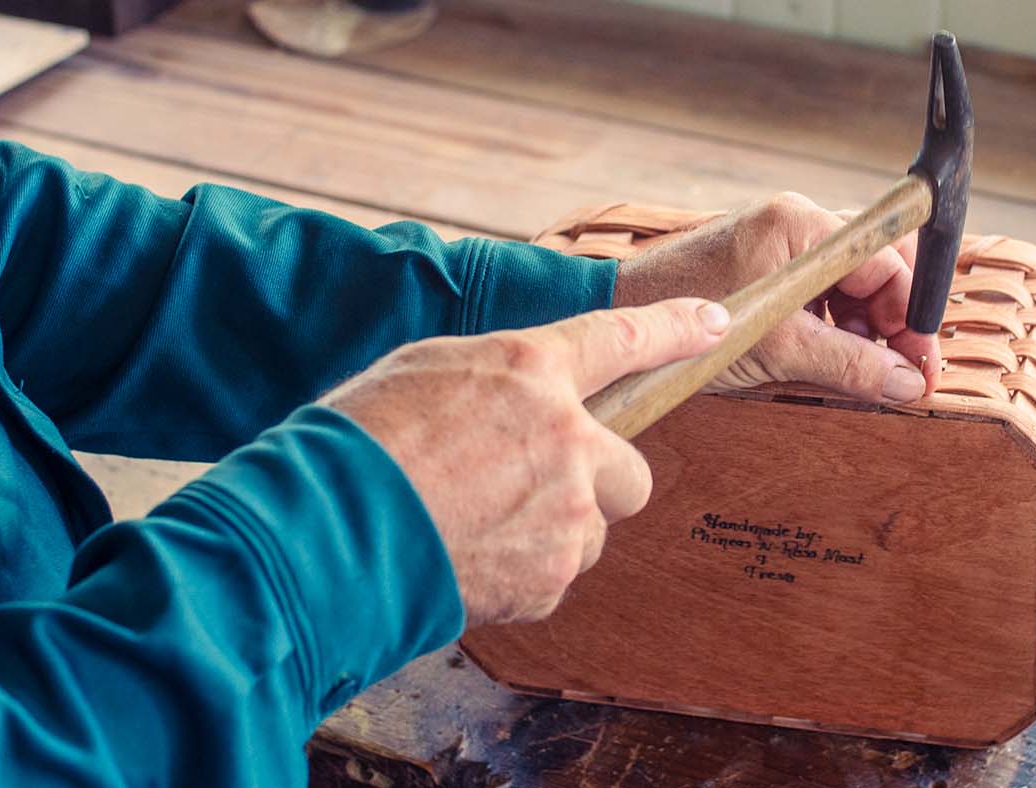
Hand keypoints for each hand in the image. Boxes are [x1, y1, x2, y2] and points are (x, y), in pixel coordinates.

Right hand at [320, 298, 729, 625]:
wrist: (321, 533)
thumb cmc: (355, 443)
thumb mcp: (423, 373)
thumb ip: (497, 383)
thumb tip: (526, 401)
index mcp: (530, 369)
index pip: (622, 338)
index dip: (673, 329)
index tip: (715, 323)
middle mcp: (566, 438)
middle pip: (631, 472)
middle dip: (596, 484)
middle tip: (533, 489)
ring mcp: (565, 512)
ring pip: (590, 529)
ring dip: (552, 532)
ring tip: (473, 526)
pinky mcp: (549, 577)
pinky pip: (555, 575)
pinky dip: (521, 573)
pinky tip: (466, 557)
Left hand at [611, 192, 941, 399]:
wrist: (615, 318)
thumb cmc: (681, 322)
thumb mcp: (778, 350)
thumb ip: (848, 365)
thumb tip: (906, 383)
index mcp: (801, 224)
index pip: (888, 264)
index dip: (913, 319)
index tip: (921, 366)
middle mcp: (796, 222)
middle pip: (876, 269)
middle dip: (893, 324)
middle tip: (897, 375)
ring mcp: (779, 243)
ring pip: (850, 286)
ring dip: (864, 331)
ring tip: (859, 374)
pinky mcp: (764, 267)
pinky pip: (819, 294)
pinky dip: (833, 328)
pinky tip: (828, 361)